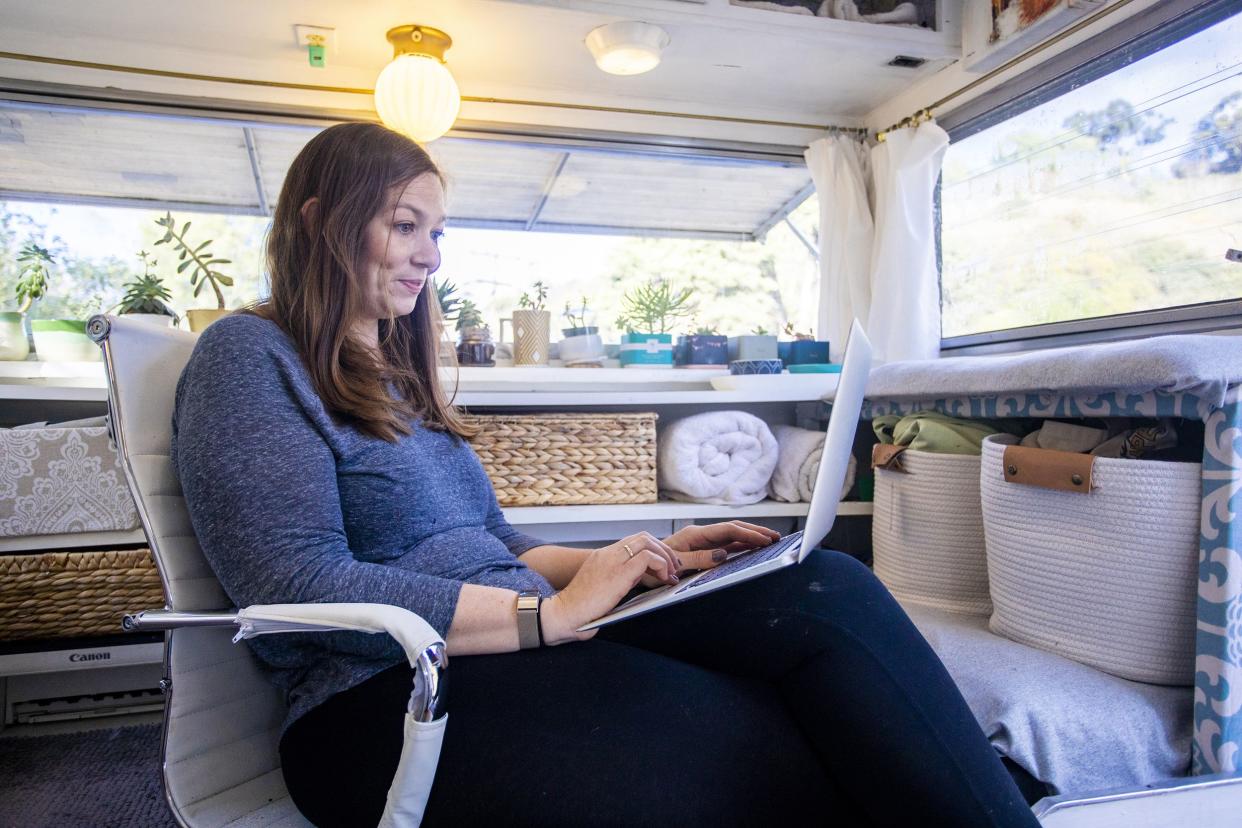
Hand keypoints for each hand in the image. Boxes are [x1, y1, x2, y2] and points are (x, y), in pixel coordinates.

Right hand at [540, 532, 680, 644]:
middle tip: (673, 568)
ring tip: (671, 573)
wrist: (563, 614)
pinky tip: (663, 579)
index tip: (663, 567)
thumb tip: (637, 580)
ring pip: (647, 542)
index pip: (633, 541)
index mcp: (602, 557)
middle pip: (643, 536)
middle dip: (663, 550)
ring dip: (665, 556)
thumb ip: (618, 579)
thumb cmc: (580, 609)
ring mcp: (612, 561)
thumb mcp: (601, 588)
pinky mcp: (618, 573)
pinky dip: (661, 565)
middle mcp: (607, 554)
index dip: (653, 551)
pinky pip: (647, 558)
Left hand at [663, 521, 781, 571]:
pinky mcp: (701, 549)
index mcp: (695, 534)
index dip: (748, 534)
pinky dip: (740, 545)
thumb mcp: (675, 565)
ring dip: (750, 537)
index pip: (728, 530)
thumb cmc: (653, 566)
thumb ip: (698, 559)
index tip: (765, 539)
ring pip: (731, 536)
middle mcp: (700, 535)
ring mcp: (701, 541)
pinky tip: (751, 548)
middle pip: (733, 529)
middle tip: (776, 536)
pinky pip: (725, 544)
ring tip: (770, 540)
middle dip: (755, 531)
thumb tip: (722, 554)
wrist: (638, 565)